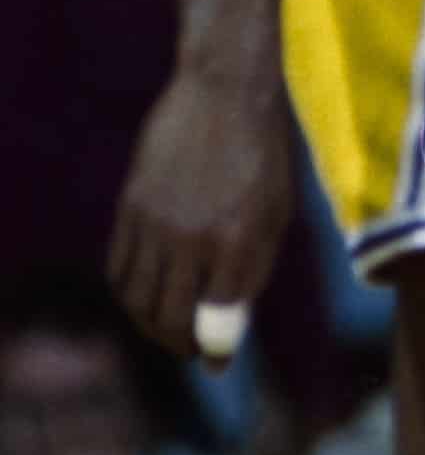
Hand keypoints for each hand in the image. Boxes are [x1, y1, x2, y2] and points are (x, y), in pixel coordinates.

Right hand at [105, 67, 293, 364]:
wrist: (224, 92)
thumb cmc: (264, 153)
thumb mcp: (275, 211)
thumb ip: (253, 269)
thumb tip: (231, 323)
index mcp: (237, 239)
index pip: (217, 318)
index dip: (216, 348)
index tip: (217, 362)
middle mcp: (191, 237)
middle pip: (170, 318)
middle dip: (181, 345)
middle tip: (192, 352)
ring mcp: (154, 222)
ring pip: (138, 300)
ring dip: (150, 325)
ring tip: (169, 330)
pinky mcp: (129, 207)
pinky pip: (119, 269)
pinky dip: (129, 293)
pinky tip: (147, 295)